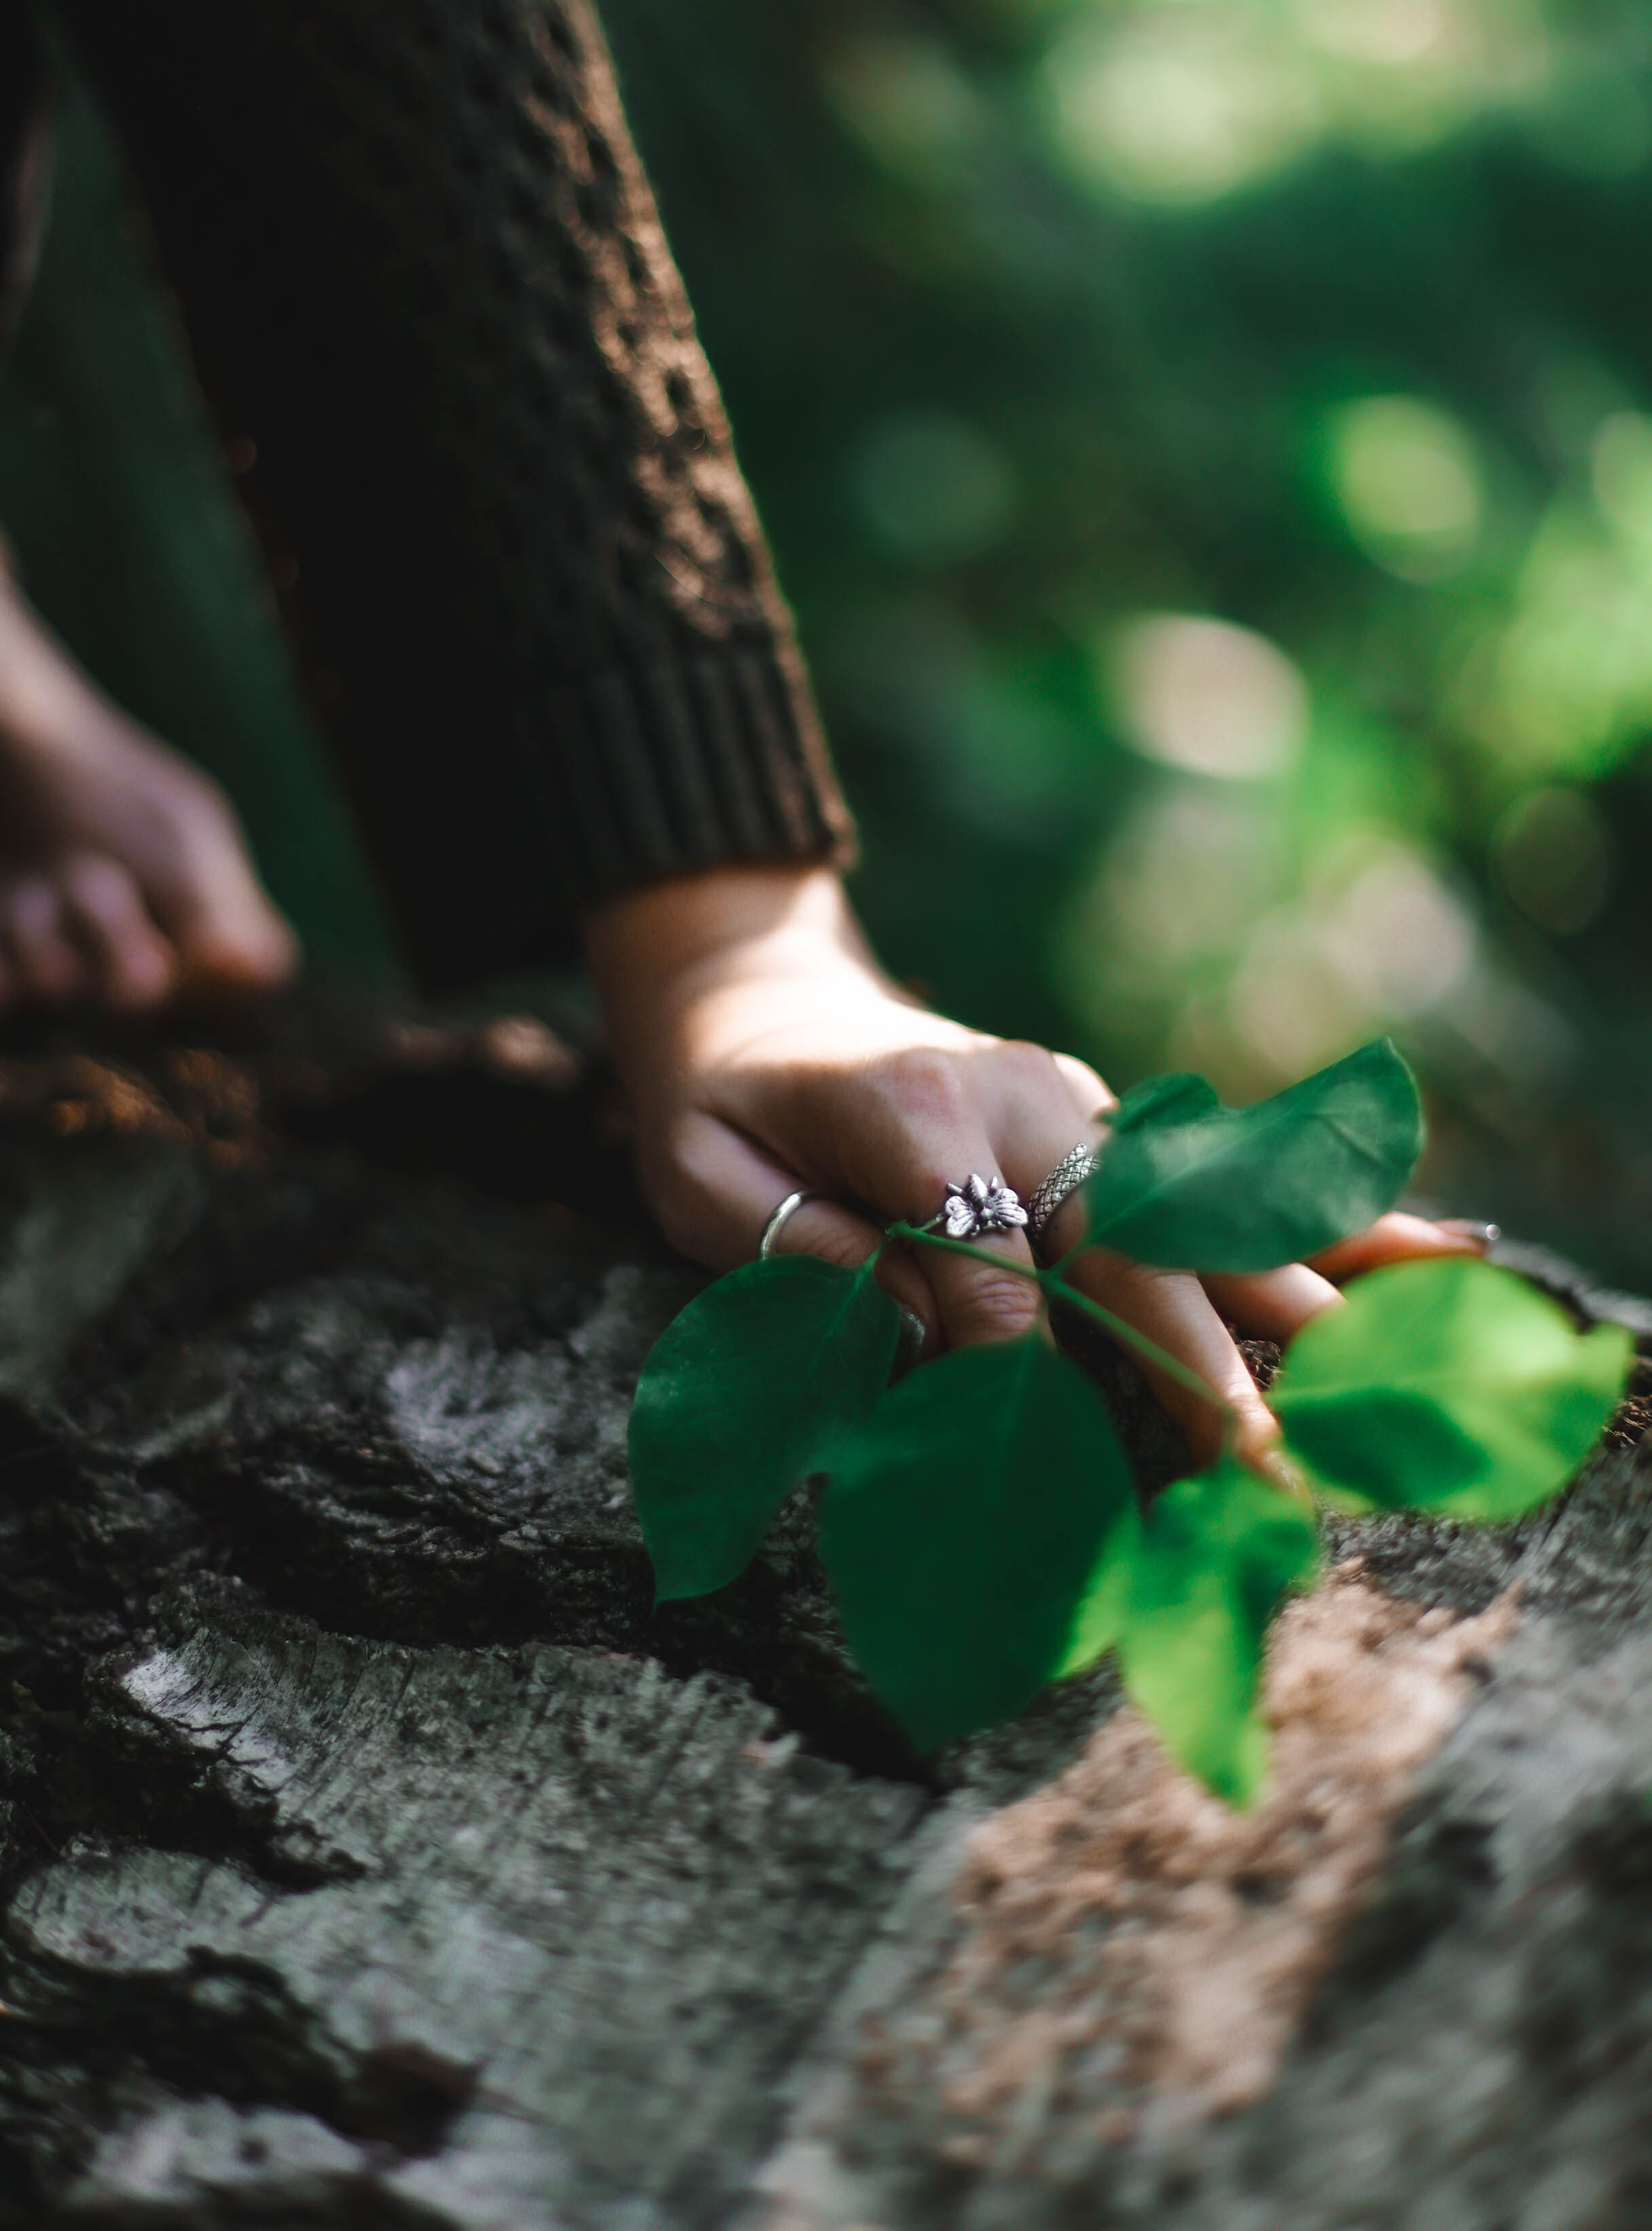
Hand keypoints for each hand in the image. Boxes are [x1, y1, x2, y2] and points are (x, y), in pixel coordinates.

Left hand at [585, 863, 1489, 1468]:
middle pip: (1127, 1244)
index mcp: (912, 1107)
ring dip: (1296, 1310)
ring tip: (1384, 1385)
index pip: (983, 1258)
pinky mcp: (1114, 1126)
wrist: (760, 993)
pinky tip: (1443, 1258)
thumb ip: (796, 1244)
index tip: (1033, 1464)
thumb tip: (911, 1323)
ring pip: (1207, 1215)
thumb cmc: (718, 1104)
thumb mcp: (700, 1171)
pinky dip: (1331, 1224)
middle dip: (1197, 1362)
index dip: (1006, 1363)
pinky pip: (1230, 1180)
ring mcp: (1084, 1109)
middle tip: (1261, 1470)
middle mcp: (1023, 1102)